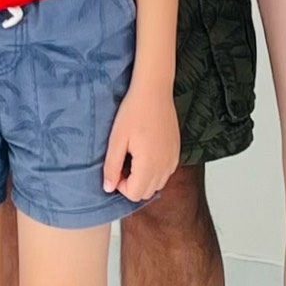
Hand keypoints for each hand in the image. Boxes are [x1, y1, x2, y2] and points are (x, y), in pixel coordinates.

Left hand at [104, 80, 179, 203]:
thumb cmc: (133, 111)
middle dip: (132, 183)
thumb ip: (112, 166)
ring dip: (143, 178)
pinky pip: (165, 173)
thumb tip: (108, 188)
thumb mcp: (116, 139)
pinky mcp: (176, 153)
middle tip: (123, 160)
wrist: (154, 91)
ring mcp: (173, 160)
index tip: (116, 165)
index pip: (134, 194)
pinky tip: (145, 150)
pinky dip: (154, 170)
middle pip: (146, 192)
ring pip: (157, 184)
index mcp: (149, 165)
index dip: (121, 184)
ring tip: (133, 155)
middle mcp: (165, 167)